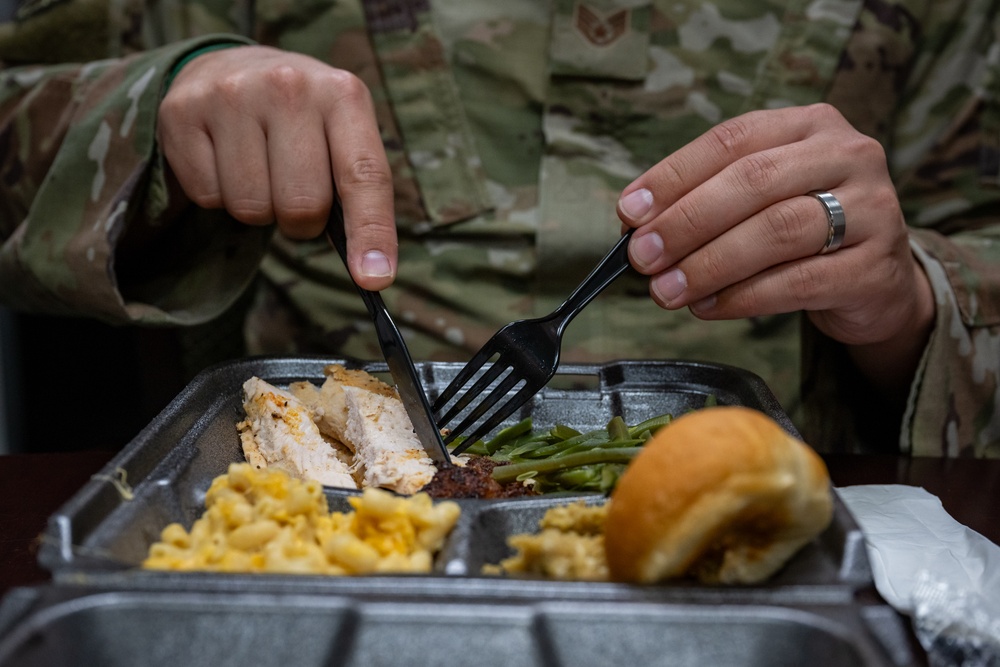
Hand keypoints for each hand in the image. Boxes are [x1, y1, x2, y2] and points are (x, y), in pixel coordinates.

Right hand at [157, 45, 396, 289]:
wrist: (232, 67)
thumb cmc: (302, 120)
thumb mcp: (343, 136)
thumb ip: (361, 196)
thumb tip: (370, 271)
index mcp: (342, 94)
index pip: (364, 176)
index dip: (371, 232)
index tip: (374, 280)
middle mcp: (289, 86)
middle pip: (302, 205)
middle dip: (302, 221)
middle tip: (296, 193)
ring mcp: (231, 95)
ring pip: (251, 208)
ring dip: (259, 209)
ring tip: (260, 171)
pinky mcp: (182, 112)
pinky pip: (208, 197)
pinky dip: (219, 195)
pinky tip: (225, 160)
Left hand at [617, 104, 934, 396]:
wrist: (879, 282)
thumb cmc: (805, 232)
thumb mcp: (762, 199)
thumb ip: (707, 200)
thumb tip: (636, 225)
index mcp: (810, 125)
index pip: (731, 140)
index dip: (674, 175)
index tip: (629, 212)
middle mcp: (848, 154)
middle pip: (752, 181)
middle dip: (686, 222)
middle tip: (642, 257)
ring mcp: (872, 208)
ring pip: (777, 230)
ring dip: (710, 263)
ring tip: (667, 289)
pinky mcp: (875, 267)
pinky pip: (799, 281)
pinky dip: (744, 296)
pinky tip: (709, 306)